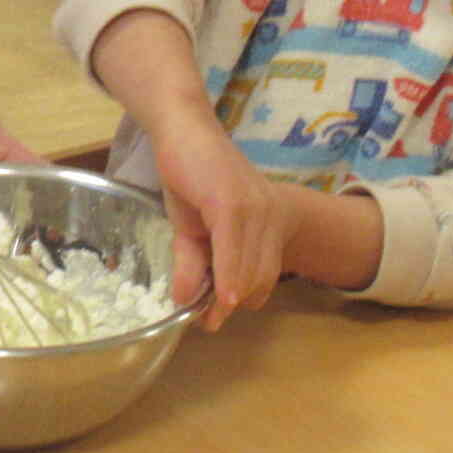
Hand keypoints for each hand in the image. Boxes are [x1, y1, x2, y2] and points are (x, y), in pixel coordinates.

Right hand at [146, 111, 286, 331]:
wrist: (181, 131)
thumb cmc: (189, 175)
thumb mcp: (191, 228)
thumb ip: (193, 262)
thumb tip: (185, 299)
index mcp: (269, 222)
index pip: (265, 273)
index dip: (243, 299)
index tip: (217, 316)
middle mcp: (271, 216)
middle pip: (261, 277)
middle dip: (234, 304)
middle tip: (208, 321)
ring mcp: (254, 209)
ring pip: (250, 269)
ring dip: (227, 297)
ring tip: (203, 311)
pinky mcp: (233, 203)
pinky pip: (233, 251)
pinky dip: (226, 276)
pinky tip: (219, 297)